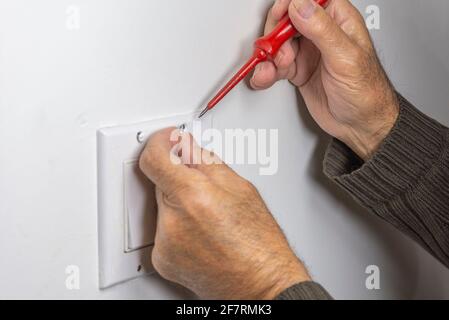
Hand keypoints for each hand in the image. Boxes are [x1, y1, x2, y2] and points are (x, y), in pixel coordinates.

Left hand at [139, 128, 309, 299]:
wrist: (261, 285)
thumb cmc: (259, 244)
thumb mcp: (241, 189)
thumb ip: (206, 161)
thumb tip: (186, 145)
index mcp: (193, 196)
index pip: (154, 158)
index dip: (158, 144)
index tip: (165, 141)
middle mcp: (173, 221)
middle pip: (159, 182)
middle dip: (178, 178)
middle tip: (205, 188)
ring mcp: (165, 243)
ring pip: (162, 206)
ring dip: (179, 204)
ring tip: (209, 218)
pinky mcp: (162, 259)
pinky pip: (162, 230)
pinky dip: (177, 226)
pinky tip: (201, 235)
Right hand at [251, 0, 398, 159]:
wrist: (360, 125)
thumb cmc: (366, 92)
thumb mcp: (345, 58)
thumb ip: (322, 30)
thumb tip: (300, 6)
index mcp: (339, 20)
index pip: (309, 0)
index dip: (290, 5)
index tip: (279, 18)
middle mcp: (321, 33)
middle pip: (287, 20)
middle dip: (276, 37)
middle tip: (276, 53)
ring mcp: (308, 51)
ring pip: (277, 44)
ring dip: (268, 58)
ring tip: (271, 71)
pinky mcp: (298, 70)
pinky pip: (275, 65)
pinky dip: (266, 72)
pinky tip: (265, 77)